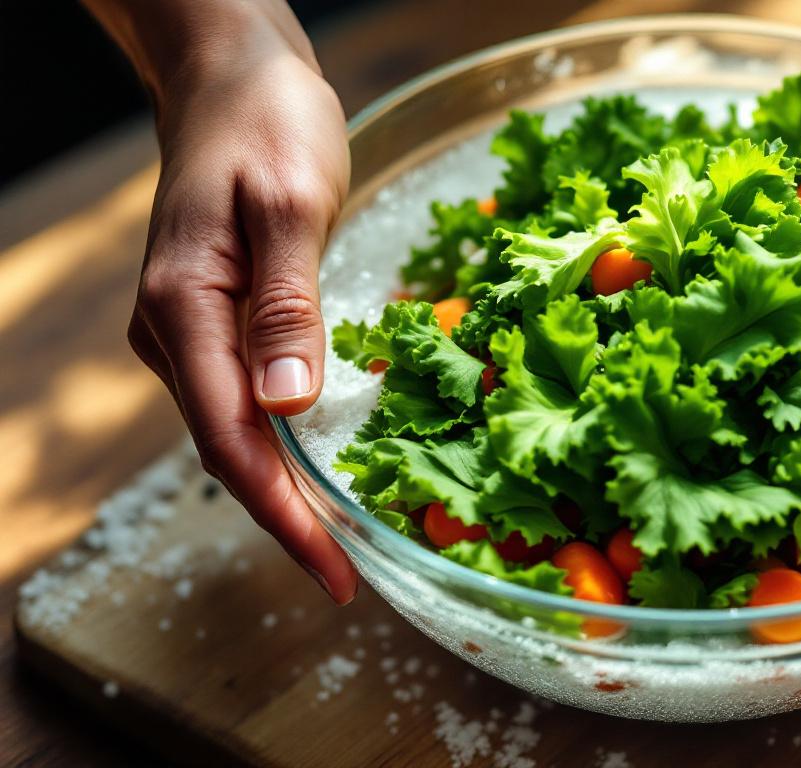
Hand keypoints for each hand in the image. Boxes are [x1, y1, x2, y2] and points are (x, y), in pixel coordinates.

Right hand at [110, 2, 357, 600]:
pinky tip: (324, 463)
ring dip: (288, 486)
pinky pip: (245, 398)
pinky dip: (285, 442)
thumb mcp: (292, 201)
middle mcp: (174, 331)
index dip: (283, 515)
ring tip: (349, 535)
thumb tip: (287, 406)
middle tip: (353, 573)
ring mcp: (189, 329)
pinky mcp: (215, 320)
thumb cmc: (266, 123)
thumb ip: (288, 304)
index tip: (334, 571)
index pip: (232, 439)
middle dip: (289, 518)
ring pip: (236, 430)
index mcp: (186, 307)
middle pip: (230, 449)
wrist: (230, 78)